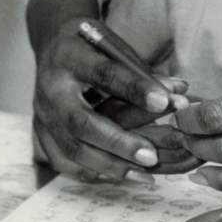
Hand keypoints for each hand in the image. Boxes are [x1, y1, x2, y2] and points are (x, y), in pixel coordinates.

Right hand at [30, 0, 189, 181]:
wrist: (53, 47)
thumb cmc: (94, 46)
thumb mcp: (115, 47)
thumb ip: (142, 72)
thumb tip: (180, 92)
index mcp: (70, 57)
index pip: (104, 74)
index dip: (135, 89)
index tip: (165, 103)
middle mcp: (50, 89)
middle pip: (81, 121)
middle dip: (118, 142)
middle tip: (152, 155)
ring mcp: (42, 115)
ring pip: (72, 149)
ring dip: (110, 164)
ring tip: (145, 173)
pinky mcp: (41, 135)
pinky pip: (65, 162)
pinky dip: (94, 172)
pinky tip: (122, 176)